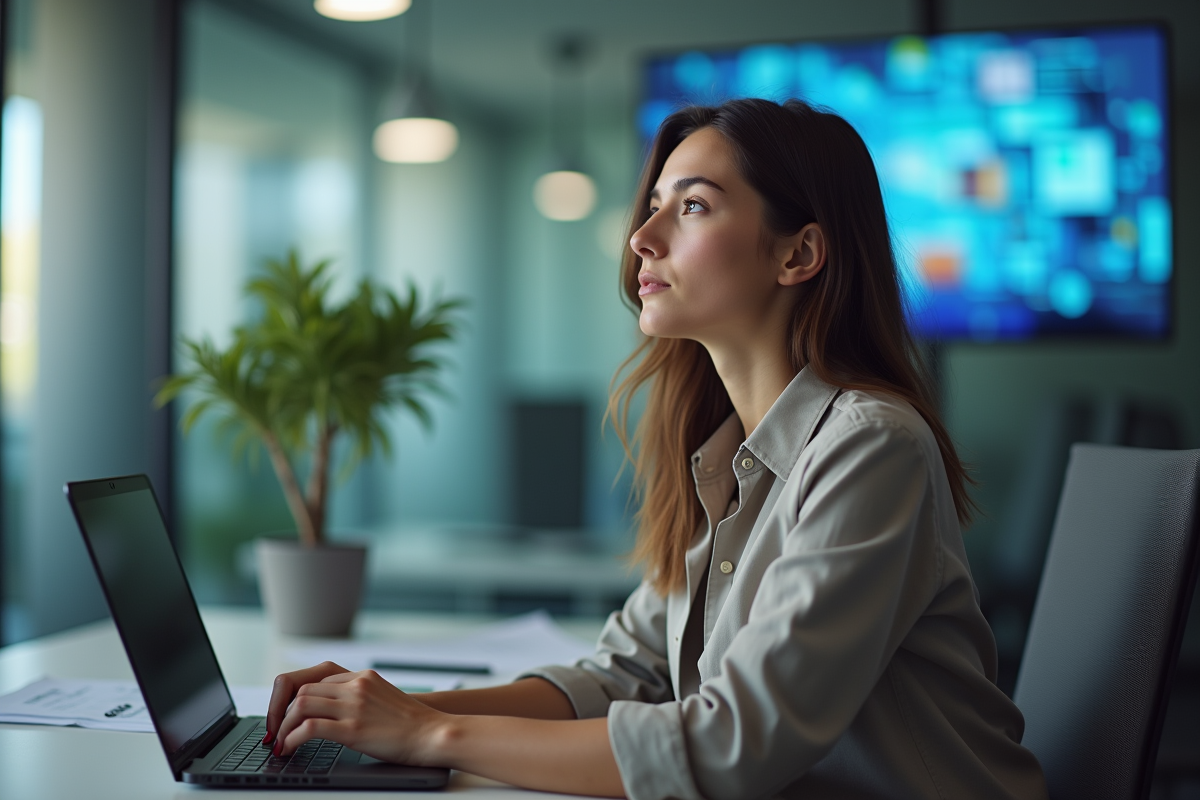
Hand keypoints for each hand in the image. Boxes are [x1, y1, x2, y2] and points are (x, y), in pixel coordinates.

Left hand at [272, 669, 447, 765]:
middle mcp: (357, 686)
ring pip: (301, 705)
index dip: (298, 700)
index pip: (318, 680)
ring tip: (281, 742)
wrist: (433, 733)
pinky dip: (292, 738)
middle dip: (283, 713)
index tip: (289, 718)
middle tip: (278, 732)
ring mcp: (354, 706)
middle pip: (304, 690)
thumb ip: (360, 697)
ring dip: (284, 726)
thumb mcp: (383, 698)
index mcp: (363, 677)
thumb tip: (333, 711)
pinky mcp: (353, 729)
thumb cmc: (411, 723)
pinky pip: (310, 728)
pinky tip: (290, 748)